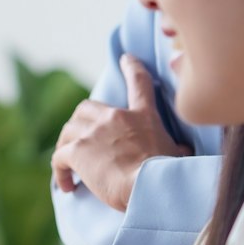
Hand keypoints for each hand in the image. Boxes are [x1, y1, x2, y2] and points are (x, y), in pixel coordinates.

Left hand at [50, 53, 190, 211]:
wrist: (150, 186)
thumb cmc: (168, 175)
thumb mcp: (178, 154)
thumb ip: (177, 149)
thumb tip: (184, 152)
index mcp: (142, 116)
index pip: (139, 83)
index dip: (132, 68)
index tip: (126, 58)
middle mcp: (115, 118)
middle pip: (86, 108)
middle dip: (79, 122)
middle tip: (79, 140)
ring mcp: (93, 132)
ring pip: (68, 130)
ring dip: (66, 146)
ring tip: (70, 168)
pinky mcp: (77, 150)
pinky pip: (59, 157)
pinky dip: (60, 171)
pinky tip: (68, 186)